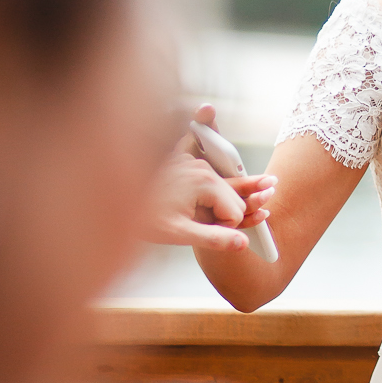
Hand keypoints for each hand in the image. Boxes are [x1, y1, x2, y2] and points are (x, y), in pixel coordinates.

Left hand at [145, 106, 276, 251]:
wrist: (111, 200)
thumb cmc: (143, 218)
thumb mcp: (178, 233)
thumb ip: (213, 238)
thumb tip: (243, 245)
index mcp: (204, 182)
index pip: (234, 211)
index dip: (228, 228)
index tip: (211, 235)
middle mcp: (202, 168)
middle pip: (233, 197)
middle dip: (232, 214)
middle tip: (230, 225)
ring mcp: (194, 164)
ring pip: (226, 182)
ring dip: (241, 191)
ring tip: (270, 186)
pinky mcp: (186, 162)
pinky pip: (208, 158)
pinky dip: (217, 156)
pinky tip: (225, 137)